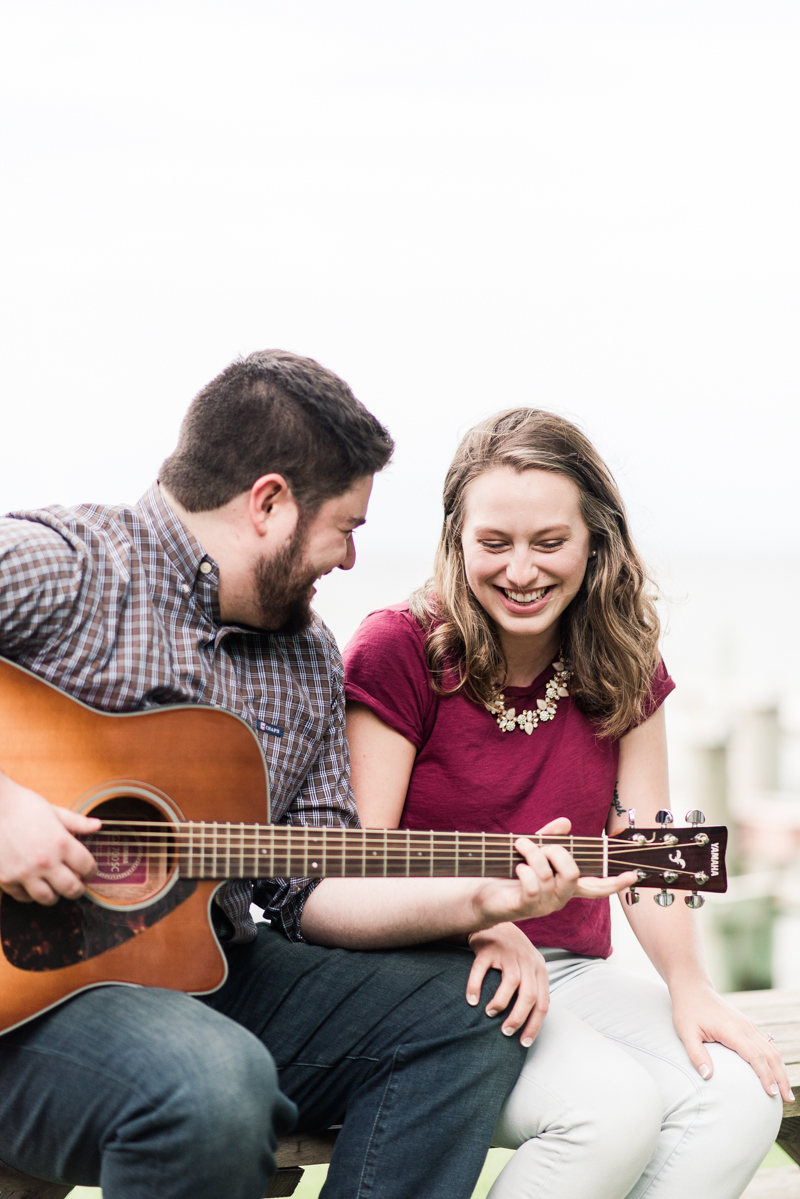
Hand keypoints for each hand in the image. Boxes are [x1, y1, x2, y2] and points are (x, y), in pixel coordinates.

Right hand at [0, 770, 100, 904]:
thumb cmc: (23, 806)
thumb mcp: (54, 811)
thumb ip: (77, 822)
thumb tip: (98, 825)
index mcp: (61, 842)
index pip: (86, 866)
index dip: (92, 871)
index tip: (90, 871)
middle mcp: (46, 861)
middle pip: (71, 888)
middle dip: (78, 889)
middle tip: (78, 886)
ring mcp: (25, 873)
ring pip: (48, 898)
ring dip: (55, 895)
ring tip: (56, 889)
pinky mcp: (6, 879)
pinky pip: (23, 897)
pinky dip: (31, 895)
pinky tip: (34, 886)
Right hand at [467, 922, 548, 1046]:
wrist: (496, 923)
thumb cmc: (513, 955)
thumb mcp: (529, 969)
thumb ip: (533, 990)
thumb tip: (531, 1024)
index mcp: (540, 969)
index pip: (543, 1003)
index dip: (534, 1025)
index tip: (524, 1043)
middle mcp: (527, 961)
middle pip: (529, 995)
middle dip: (518, 1019)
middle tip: (506, 1032)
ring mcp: (508, 953)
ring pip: (511, 983)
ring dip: (501, 1004)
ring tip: (490, 1014)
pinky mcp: (489, 948)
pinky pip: (482, 970)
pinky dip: (475, 987)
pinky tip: (471, 1001)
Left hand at [472, 817, 637, 925]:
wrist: (479, 894)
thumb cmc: (505, 873)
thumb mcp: (529, 851)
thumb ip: (548, 838)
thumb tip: (566, 822)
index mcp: (563, 887)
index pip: (595, 888)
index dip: (614, 883)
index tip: (633, 875)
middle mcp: (558, 899)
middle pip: (573, 873)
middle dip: (556, 851)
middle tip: (537, 845)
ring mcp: (542, 906)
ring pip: (548, 873)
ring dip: (531, 852)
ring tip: (518, 845)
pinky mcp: (525, 908)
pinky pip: (531, 884)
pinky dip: (523, 867)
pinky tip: (515, 867)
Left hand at [671, 982, 794, 1101]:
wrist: (692, 988)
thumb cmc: (687, 1010)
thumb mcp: (685, 1032)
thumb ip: (696, 1054)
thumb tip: (707, 1076)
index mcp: (732, 1030)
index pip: (755, 1056)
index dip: (766, 1076)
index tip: (772, 1093)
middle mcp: (745, 1027)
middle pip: (770, 1054)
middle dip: (781, 1077)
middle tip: (788, 1099)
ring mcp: (748, 1025)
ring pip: (772, 1048)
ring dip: (781, 1069)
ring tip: (786, 1091)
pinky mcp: (747, 1025)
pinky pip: (766, 1043)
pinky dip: (774, 1059)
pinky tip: (776, 1071)